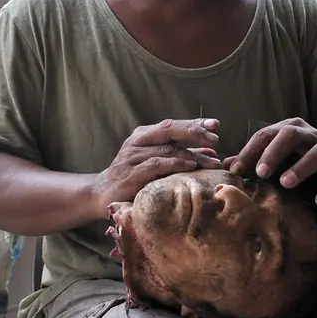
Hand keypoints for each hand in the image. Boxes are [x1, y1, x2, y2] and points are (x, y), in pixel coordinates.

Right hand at [92, 118, 222, 214]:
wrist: (100, 194)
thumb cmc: (132, 177)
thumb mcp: (156, 162)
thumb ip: (180, 155)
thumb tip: (211, 151)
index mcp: (143, 135)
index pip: (171, 124)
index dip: (194, 123)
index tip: (215, 124)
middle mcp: (137, 142)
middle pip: (169, 130)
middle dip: (194, 132)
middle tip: (215, 138)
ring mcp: (132, 157)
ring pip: (167, 149)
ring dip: (193, 154)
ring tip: (212, 160)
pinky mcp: (131, 174)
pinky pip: (156, 165)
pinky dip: (175, 164)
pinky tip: (191, 166)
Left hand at [224, 118, 316, 205]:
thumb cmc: (304, 158)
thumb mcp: (281, 155)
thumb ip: (255, 158)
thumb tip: (226, 164)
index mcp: (292, 129)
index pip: (266, 134)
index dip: (249, 151)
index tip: (235, 170)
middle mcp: (311, 136)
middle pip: (291, 134)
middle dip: (274, 152)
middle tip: (260, 172)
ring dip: (301, 167)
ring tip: (285, 183)